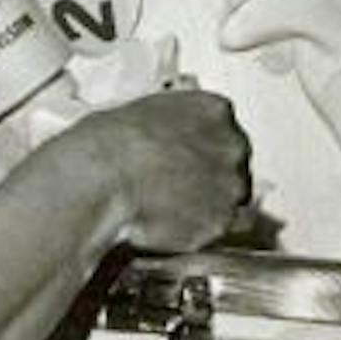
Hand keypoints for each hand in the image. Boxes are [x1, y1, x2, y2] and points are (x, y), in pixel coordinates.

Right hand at [66, 90, 251, 255]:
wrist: (105, 179)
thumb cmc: (111, 143)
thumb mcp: (144, 112)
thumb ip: (171, 125)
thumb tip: (162, 140)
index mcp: (215, 110)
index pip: (225, 130)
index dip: (204, 148)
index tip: (188, 158)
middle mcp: (232, 145)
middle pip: (235, 164)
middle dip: (212, 176)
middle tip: (180, 186)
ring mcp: (231, 185)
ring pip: (231, 198)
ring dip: (209, 204)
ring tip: (172, 209)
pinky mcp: (221, 221)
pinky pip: (220, 228)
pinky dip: (200, 229)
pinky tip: (172, 224)